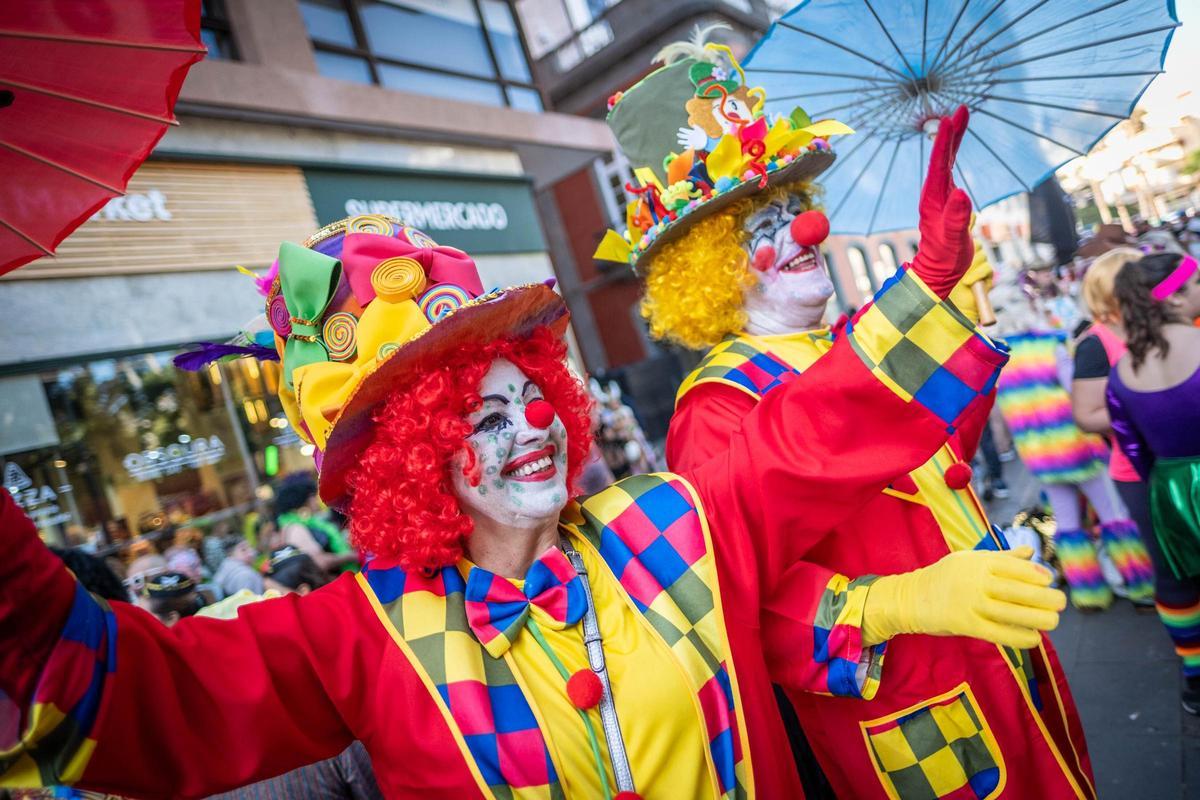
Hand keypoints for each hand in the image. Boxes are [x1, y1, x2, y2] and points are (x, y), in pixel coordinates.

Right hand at [677, 125, 707, 149]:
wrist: (706, 142)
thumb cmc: (703, 135)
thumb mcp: (701, 130)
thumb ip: (697, 127)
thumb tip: (693, 124)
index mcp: (692, 133)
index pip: (686, 131)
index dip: (683, 130)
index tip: (680, 129)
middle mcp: (690, 137)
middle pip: (684, 136)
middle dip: (681, 135)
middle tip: (678, 134)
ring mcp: (691, 142)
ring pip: (684, 142)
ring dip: (681, 142)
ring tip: (678, 141)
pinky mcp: (692, 147)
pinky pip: (688, 147)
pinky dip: (686, 147)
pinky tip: (684, 147)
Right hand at [861, 546, 1064, 649]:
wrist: (911, 596)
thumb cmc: (945, 577)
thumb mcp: (969, 559)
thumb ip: (1002, 558)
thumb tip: (1032, 552)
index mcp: (978, 561)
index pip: (1014, 566)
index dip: (1037, 574)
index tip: (1051, 581)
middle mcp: (975, 580)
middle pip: (1017, 590)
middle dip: (1044, 598)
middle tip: (1061, 603)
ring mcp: (969, 603)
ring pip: (1010, 612)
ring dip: (1037, 618)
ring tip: (1053, 621)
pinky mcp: (964, 624)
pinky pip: (997, 633)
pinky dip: (1018, 637)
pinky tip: (1034, 638)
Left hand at [912, 105, 973, 298]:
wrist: (937, 273)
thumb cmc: (945, 259)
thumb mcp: (953, 240)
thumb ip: (957, 218)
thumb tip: (961, 193)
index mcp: (933, 198)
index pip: (940, 163)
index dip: (945, 140)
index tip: (951, 118)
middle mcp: (934, 193)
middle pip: (943, 156)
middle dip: (951, 132)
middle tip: (962, 109)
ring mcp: (940, 196)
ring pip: (947, 161)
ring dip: (954, 139)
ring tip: (962, 118)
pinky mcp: (947, 201)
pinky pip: (951, 171)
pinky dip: (955, 155)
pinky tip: (957, 148)